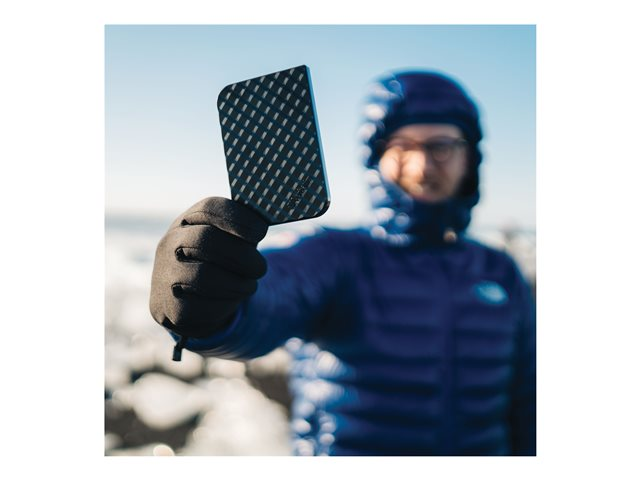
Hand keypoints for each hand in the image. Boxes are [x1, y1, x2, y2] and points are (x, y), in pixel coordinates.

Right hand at [149, 197, 267, 337]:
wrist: (189, 300)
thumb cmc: (219, 261)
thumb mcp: (230, 240)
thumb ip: (246, 228)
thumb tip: (267, 219)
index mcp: (189, 220)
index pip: (209, 208)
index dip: (238, 218)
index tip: (261, 232)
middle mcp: (171, 243)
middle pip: (206, 240)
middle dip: (241, 255)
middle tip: (261, 267)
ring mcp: (166, 274)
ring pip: (203, 277)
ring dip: (237, 283)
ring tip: (251, 286)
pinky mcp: (169, 305)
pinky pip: (201, 305)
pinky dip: (225, 304)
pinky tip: (232, 299)